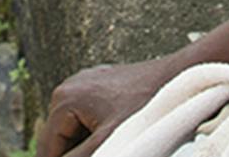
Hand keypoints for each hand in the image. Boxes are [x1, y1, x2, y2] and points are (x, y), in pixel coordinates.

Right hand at [36, 57, 180, 156]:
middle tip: (112, 150)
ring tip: (120, 144)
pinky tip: (123, 133)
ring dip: (90, 144)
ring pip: (77, 130)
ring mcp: (85, 82)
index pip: (48, 150)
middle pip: (61, 140)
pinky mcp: (102, 84)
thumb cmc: (147, 110)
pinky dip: (101, 132)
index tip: (100, 155)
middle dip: (79, 153)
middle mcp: (68, 86)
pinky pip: (91, 117)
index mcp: (63, 100)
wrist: (180, 79)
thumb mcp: (110, 143)